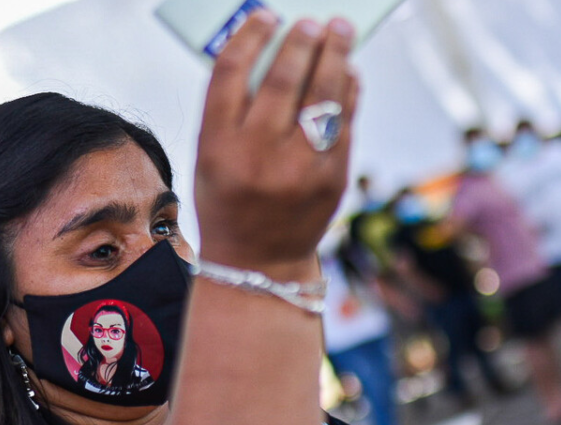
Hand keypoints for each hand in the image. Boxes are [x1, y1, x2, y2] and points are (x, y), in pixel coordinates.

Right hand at [194, 11, 359, 280]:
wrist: (258, 263)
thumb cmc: (229, 198)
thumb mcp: (212, 158)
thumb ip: (234, 111)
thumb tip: (276, 52)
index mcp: (217, 147)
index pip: (231, 74)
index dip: (250, 37)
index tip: (265, 16)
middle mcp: (257, 156)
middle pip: (282, 79)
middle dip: (300, 42)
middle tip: (311, 22)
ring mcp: (299, 169)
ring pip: (322, 97)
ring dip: (334, 55)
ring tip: (339, 30)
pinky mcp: (332, 179)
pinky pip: (345, 122)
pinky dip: (348, 91)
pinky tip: (348, 72)